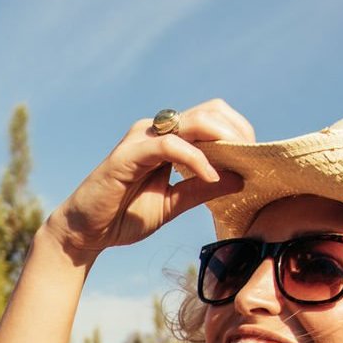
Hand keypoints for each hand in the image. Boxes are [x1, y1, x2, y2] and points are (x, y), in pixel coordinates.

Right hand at [44, 99, 255, 262]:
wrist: (86, 232)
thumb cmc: (124, 215)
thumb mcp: (174, 203)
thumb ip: (203, 189)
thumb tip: (240, 178)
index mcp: (169, 139)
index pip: (213, 119)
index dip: (239, 132)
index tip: (256, 158)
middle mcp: (156, 130)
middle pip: (210, 111)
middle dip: (238, 130)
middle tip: (253, 157)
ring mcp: (142, 138)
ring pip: (193, 121)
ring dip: (223, 138)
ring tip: (239, 162)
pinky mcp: (130, 153)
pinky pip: (171, 145)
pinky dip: (196, 160)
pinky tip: (211, 178)